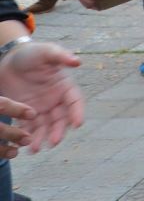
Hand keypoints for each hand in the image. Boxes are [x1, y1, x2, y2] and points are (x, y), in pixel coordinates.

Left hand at [0, 39, 85, 153]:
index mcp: (64, 86)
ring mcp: (40, 108)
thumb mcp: (45, 51)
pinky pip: (28, 128)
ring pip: (44, 127)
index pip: (75, 102)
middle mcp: (55, 100)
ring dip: (41, 138)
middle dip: (58, 131)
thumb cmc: (31, 54)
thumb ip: (60, 56)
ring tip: (34, 149)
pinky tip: (22, 145)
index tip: (78, 124)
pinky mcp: (25, 113)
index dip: (78, 112)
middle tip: (53, 142)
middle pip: (60, 119)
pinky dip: (27, 137)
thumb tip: (77, 61)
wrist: (9, 60)